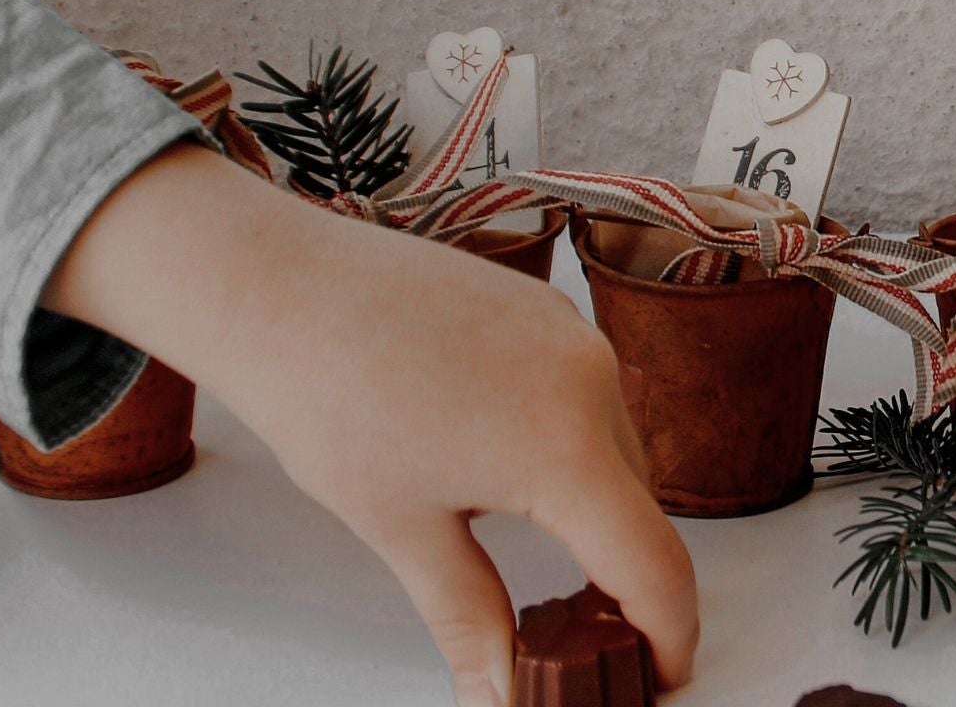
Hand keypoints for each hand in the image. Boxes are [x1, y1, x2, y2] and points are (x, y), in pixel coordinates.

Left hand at [45, 146, 697, 706]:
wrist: (286, 288)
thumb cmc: (332, 399)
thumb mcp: (404, 530)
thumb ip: (471, 617)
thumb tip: (499, 692)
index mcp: (567, 445)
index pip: (655, 563)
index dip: (669, 632)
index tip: (659, 678)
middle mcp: (591, 376)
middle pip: (642, 503)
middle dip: (628, 579)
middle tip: (587, 640)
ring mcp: (571, 332)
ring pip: (618, 443)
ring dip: (601, 508)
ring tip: (550, 567)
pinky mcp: (544, 307)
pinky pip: (588, 390)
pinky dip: (575, 446)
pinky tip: (513, 474)